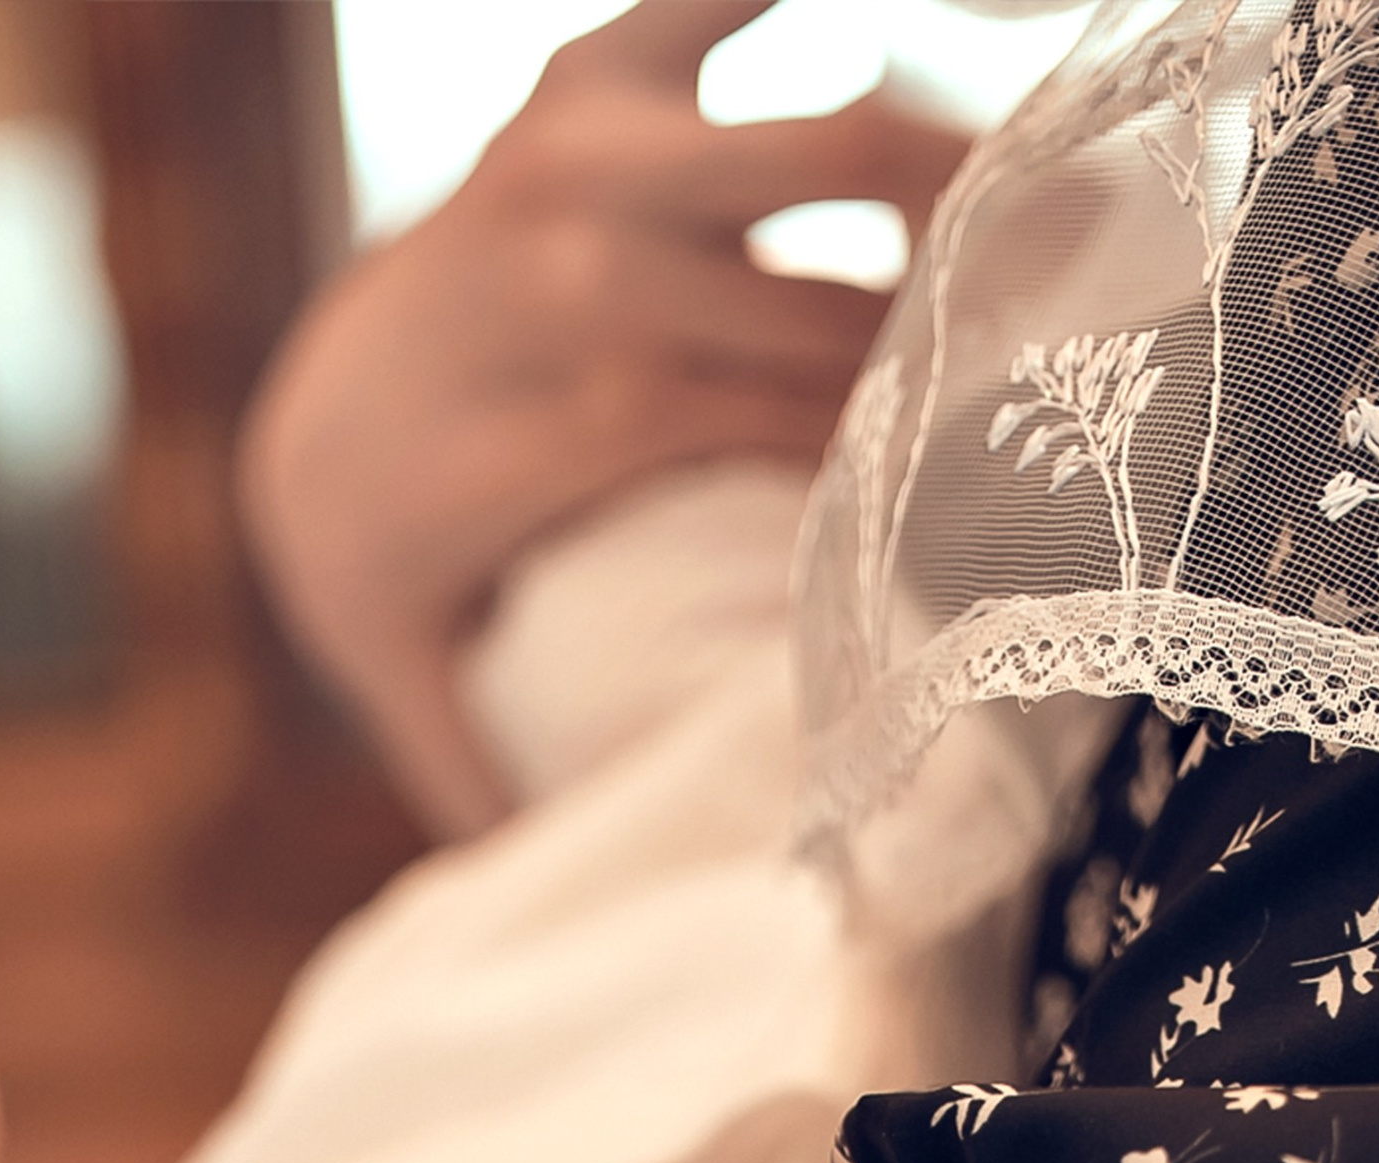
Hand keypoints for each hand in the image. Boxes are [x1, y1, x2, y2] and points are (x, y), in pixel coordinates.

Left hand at [240, 0, 963, 834]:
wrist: (310, 424)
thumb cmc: (414, 585)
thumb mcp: (427, 687)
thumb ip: (498, 774)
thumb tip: (604, 861)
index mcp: (504, 441)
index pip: (735, 431)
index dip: (868, 449)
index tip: (980, 484)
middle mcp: (534, 284)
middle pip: (794, 305)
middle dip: (937, 338)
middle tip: (1068, 365)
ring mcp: (554, 165)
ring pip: (803, 151)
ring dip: (940, 180)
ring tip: (1044, 227)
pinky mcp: (574, 88)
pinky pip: (711, 1)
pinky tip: (890, 8)